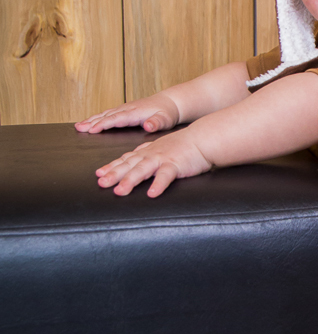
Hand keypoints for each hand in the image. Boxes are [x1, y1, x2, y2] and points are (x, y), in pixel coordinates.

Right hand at [75, 93, 179, 134]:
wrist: (171, 103)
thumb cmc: (168, 113)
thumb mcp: (165, 120)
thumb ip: (156, 123)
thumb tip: (148, 125)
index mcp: (135, 113)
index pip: (116, 119)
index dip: (103, 124)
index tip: (91, 130)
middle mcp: (128, 109)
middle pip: (106, 115)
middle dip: (92, 122)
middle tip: (78, 128)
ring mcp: (126, 108)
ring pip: (106, 114)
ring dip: (92, 119)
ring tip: (79, 126)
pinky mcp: (126, 109)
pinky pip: (109, 113)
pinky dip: (98, 117)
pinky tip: (92, 122)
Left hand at [95, 130, 211, 196]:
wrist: (202, 139)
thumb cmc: (184, 145)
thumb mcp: (161, 148)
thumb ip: (148, 153)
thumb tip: (136, 159)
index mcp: (147, 152)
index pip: (125, 159)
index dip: (111, 166)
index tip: (99, 174)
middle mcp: (151, 154)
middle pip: (129, 165)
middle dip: (114, 174)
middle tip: (101, 183)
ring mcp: (162, 159)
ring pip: (142, 170)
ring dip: (130, 180)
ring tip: (120, 191)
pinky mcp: (175, 165)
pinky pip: (165, 176)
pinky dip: (158, 184)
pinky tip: (152, 194)